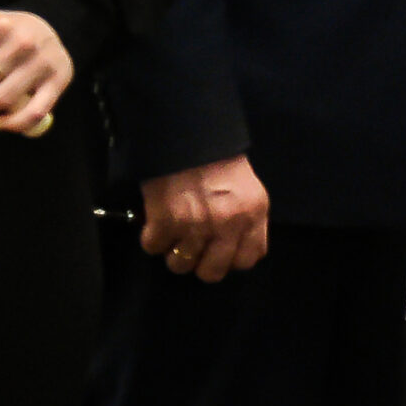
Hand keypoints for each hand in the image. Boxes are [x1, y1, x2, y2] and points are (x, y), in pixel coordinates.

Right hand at [141, 155, 270, 283]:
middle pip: (212, 272)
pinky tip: (158, 219)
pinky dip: (152, 236)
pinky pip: (154, 247)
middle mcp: (229, 224)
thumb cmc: (218, 159)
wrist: (188, 133)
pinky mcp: (166, 221)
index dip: (231, 259)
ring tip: (174, 230)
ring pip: (180, 265)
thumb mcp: (247, 188)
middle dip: (199, 263)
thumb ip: (246, 219)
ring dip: (173, 250)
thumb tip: (232, 249)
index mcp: (254, 213)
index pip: (249, 259)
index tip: (219, 251)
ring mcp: (197, 225)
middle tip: (192, 246)